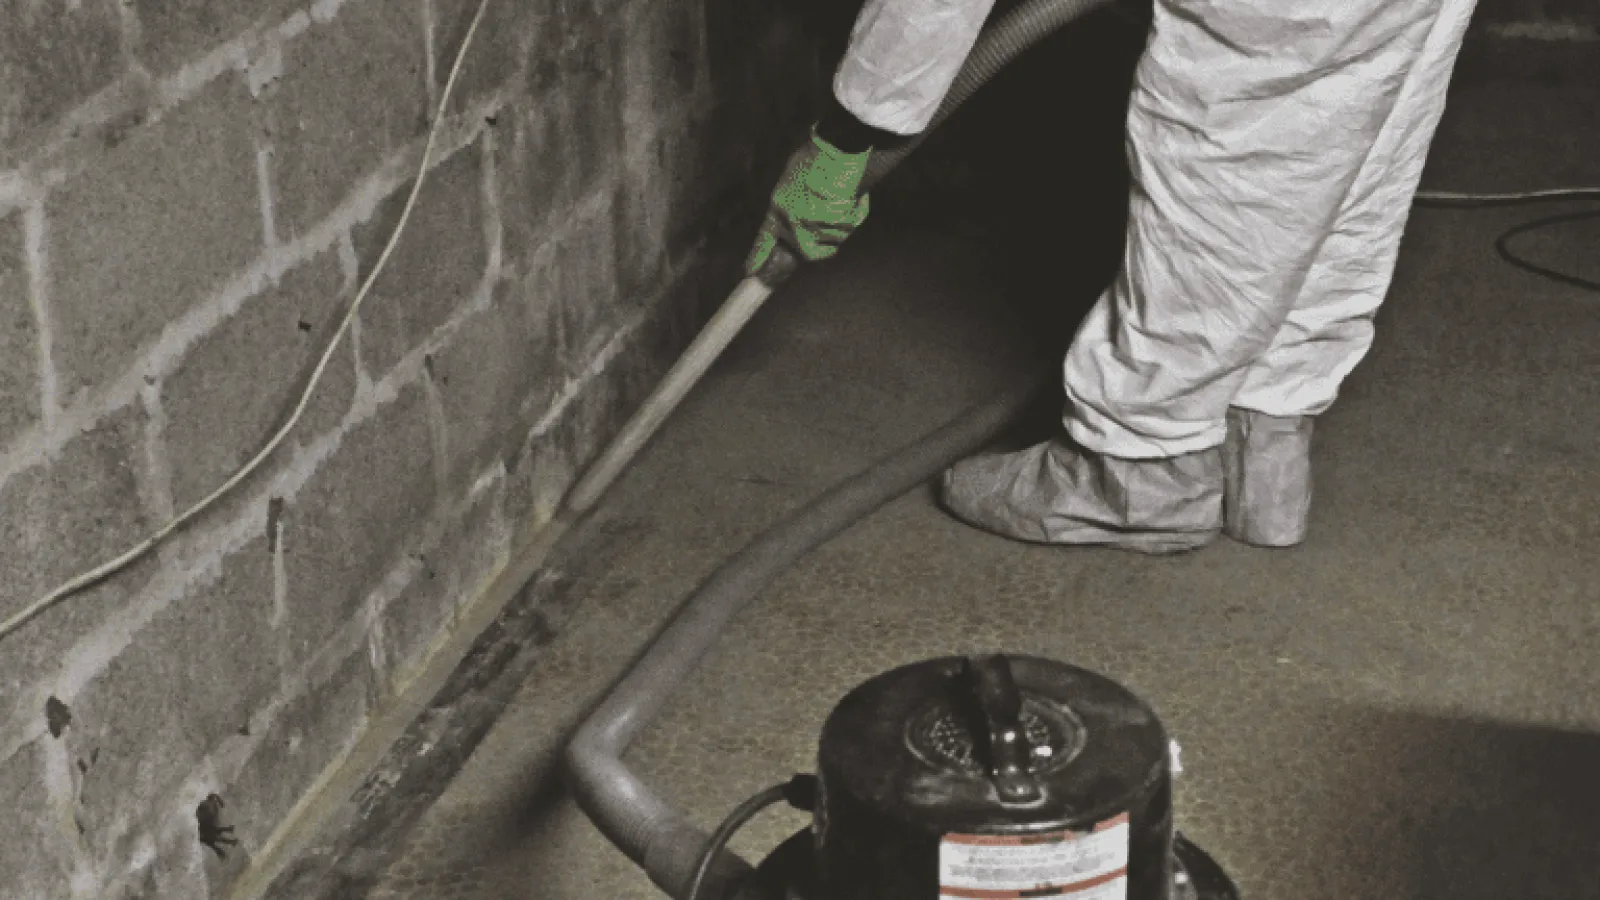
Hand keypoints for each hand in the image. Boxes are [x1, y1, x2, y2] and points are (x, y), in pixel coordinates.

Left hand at [745, 128, 870, 278]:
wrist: (836, 151)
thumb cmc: (814, 157)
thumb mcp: (791, 177)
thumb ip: (790, 200)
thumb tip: (797, 217)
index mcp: (779, 207)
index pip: (766, 237)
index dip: (758, 256)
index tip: (750, 271)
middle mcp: (796, 221)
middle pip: (806, 251)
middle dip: (819, 248)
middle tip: (827, 237)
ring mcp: (818, 225)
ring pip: (832, 239)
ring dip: (839, 227)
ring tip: (841, 201)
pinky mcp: (840, 224)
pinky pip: (850, 226)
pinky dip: (854, 213)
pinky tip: (852, 196)